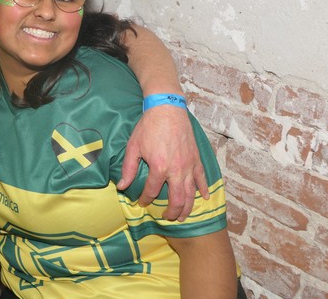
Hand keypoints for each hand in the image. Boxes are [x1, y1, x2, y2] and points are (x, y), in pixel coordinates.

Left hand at [117, 105, 208, 221]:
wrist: (167, 109)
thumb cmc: (148, 126)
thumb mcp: (133, 146)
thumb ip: (128, 168)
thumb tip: (122, 186)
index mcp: (159, 168)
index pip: (151, 191)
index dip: (145, 200)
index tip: (141, 204)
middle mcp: (177, 170)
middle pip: (177, 200)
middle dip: (171, 212)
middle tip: (166, 217)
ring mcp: (189, 166)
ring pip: (191, 194)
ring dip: (188, 208)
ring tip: (182, 217)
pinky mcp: (196, 159)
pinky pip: (202, 178)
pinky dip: (204, 189)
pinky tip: (205, 198)